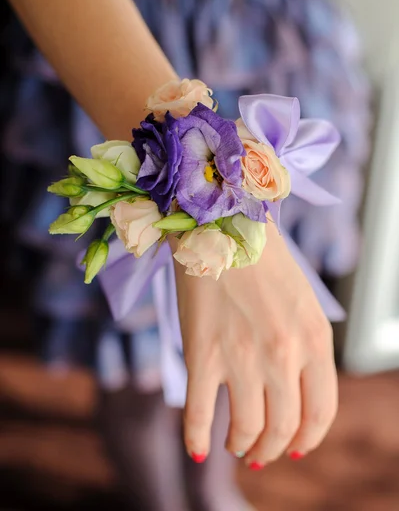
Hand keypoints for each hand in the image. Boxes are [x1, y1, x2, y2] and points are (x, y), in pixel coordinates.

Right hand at [173, 220, 337, 466]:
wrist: (221, 225)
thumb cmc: (263, 260)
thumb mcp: (303, 302)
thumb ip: (307, 347)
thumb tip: (294, 393)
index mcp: (314, 339)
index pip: (320, 413)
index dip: (307, 439)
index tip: (294, 447)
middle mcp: (283, 354)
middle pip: (283, 428)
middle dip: (271, 449)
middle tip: (259, 452)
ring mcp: (241, 356)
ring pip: (245, 429)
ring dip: (241, 446)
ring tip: (235, 444)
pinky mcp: (202, 354)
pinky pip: (199, 414)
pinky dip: (197, 439)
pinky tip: (198, 448)